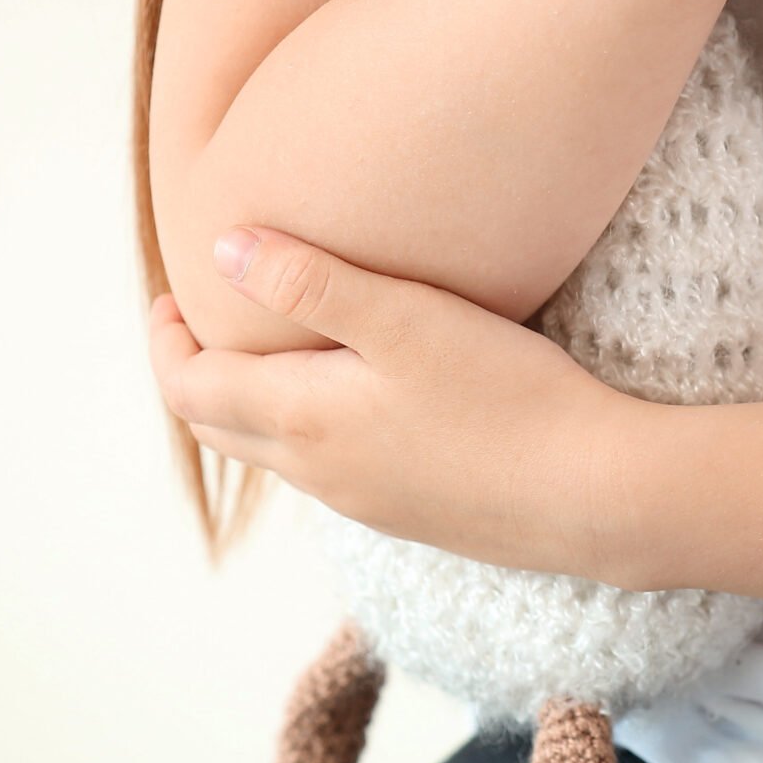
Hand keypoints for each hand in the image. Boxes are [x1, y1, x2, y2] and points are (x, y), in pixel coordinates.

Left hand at [149, 228, 644, 581]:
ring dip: (253, 405)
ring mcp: (368, 501)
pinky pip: (330, 471)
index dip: (166, 343)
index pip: (191, 390)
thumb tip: (223, 249)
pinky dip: (309, 431)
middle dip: (196, 375)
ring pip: (277, 455)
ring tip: (277, 352)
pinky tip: (361, 402)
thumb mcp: (410, 320)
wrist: (595, 494)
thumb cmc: (507, 397)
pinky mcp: (416, 513)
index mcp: (304, 421)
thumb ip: (313, 281)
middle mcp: (322, 472)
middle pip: (221, 429)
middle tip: (206, 322)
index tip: (172, 295)